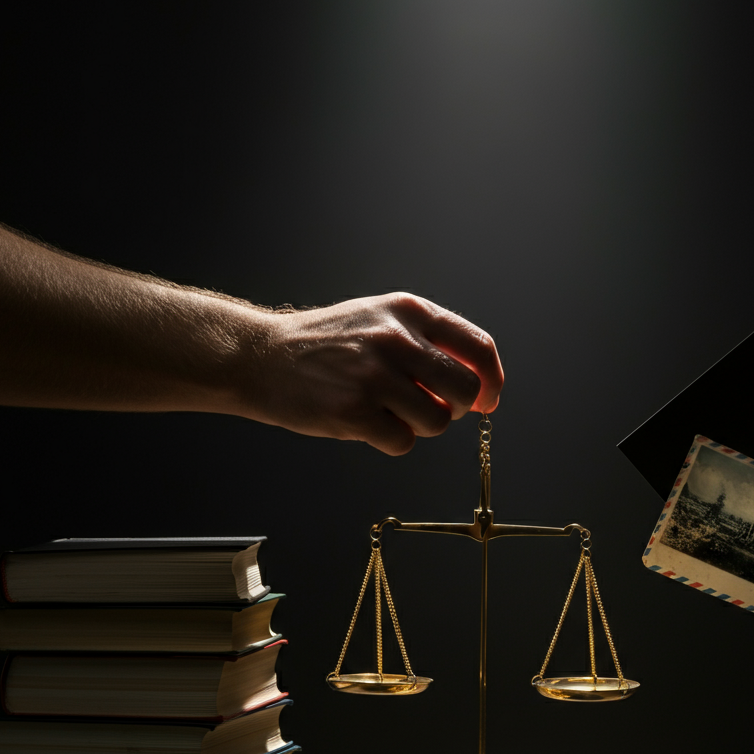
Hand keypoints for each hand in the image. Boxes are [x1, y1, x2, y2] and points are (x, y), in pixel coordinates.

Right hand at [238, 293, 503, 454]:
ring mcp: (375, 376)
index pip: (478, 346)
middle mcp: (396, 339)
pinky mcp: (355, 411)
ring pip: (438, 421)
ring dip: (420, 426)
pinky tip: (367, 424)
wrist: (262, 357)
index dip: (491, 379)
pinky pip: (403, 442)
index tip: (488, 399)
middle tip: (430, 408)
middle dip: (456, 407)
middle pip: (465, 389)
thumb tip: (476, 385)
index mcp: (409, 311)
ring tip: (389, 413)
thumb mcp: (380, 319)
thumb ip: (426, 343)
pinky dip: (391, 442)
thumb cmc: (325, 344)